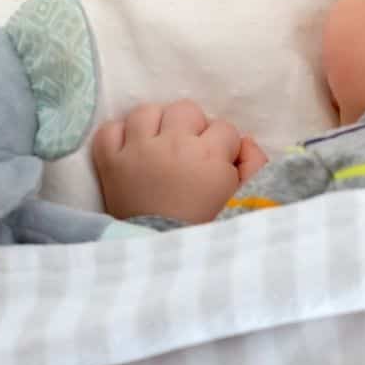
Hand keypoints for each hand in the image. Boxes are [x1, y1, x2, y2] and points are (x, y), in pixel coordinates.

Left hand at [92, 100, 268, 223]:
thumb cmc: (206, 226)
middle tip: (189, 154)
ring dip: (155, 127)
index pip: (224, 128)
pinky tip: (129, 150)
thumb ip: (254, 164)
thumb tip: (246, 141)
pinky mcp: (110, 162)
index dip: (223, 146)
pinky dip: (118, 137)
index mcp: (209, 155)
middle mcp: (173, 145)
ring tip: (158, 147)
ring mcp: (138, 151)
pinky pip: (110, 129)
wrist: (161, 255)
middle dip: (192, 129)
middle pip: (186, 110)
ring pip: (147, 112)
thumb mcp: (242, 198)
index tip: (218, 165)